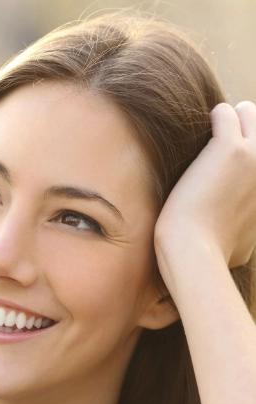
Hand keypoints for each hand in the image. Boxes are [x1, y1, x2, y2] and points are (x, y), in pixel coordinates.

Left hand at [155, 101, 255, 267]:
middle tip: (214, 141)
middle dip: (240, 126)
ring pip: (247, 111)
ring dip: (225, 118)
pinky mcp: (229, 148)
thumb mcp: (245, 244)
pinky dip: (209, 118)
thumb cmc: (211, 251)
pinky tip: (194, 131)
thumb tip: (243, 240)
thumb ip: (249, 227)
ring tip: (203, 136)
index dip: (246, 145)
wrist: (195, 250)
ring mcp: (255, 155)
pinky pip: (224, 113)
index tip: (226, 156)